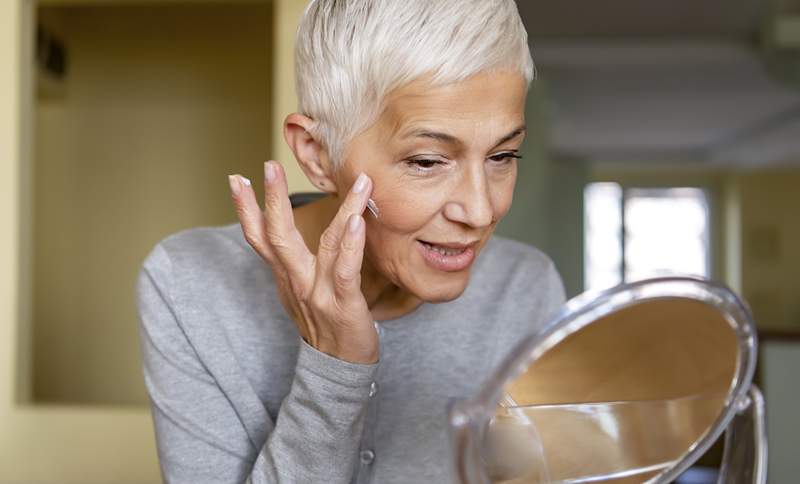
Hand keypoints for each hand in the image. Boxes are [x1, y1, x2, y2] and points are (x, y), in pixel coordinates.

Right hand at [228, 161, 377, 363]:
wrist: (337, 370)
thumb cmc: (323, 324)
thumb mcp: (298, 291)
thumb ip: (293, 263)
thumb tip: (284, 234)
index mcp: (285, 276)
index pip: (259, 238)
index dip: (246, 210)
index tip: (237, 179)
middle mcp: (297, 281)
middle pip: (277, 237)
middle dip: (271, 201)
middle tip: (268, 167)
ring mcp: (319, 293)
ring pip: (324, 245)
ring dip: (343, 210)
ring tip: (358, 181)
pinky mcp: (344, 304)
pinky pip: (345, 271)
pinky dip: (350, 246)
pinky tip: (357, 222)